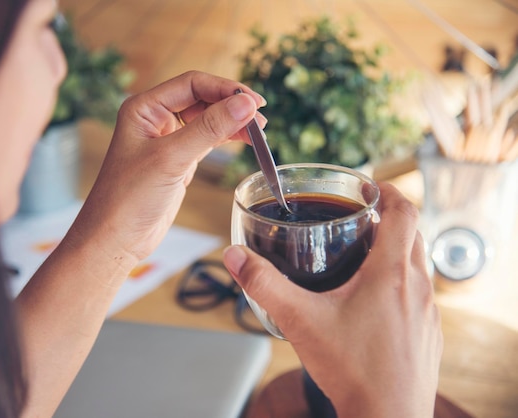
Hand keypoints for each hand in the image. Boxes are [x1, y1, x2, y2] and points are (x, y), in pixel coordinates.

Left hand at [71, 71, 265, 260]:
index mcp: (144, 108)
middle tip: (260, 119)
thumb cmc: (129, 198)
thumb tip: (245, 104)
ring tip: (260, 130)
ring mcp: (166, 139)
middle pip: (202, 98)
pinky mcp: (177, 160)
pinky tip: (244, 140)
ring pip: (207, 119)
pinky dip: (226, 138)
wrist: (116, 238)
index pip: (192, 83)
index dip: (225, 89)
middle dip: (231, 105)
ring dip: (232, 122)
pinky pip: (207, 139)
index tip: (254, 102)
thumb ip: (209, 129)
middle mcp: (154, 118)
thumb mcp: (172, 158)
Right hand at [223, 183, 442, 417]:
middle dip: (388, 220)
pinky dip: (400, 284)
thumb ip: (264, 284)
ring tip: (361, 259)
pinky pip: (419, 295)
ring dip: (395, 253)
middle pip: (413, 234)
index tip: (370, 186)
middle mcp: (418, 287)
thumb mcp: (300, 320)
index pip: (405, 212)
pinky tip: (371, 304)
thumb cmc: (353, 370)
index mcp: (392, 273)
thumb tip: (236, 256)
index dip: (389, 191)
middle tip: (359, 219)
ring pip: (418, 265)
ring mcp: (429, 312)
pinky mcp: (428, 334)